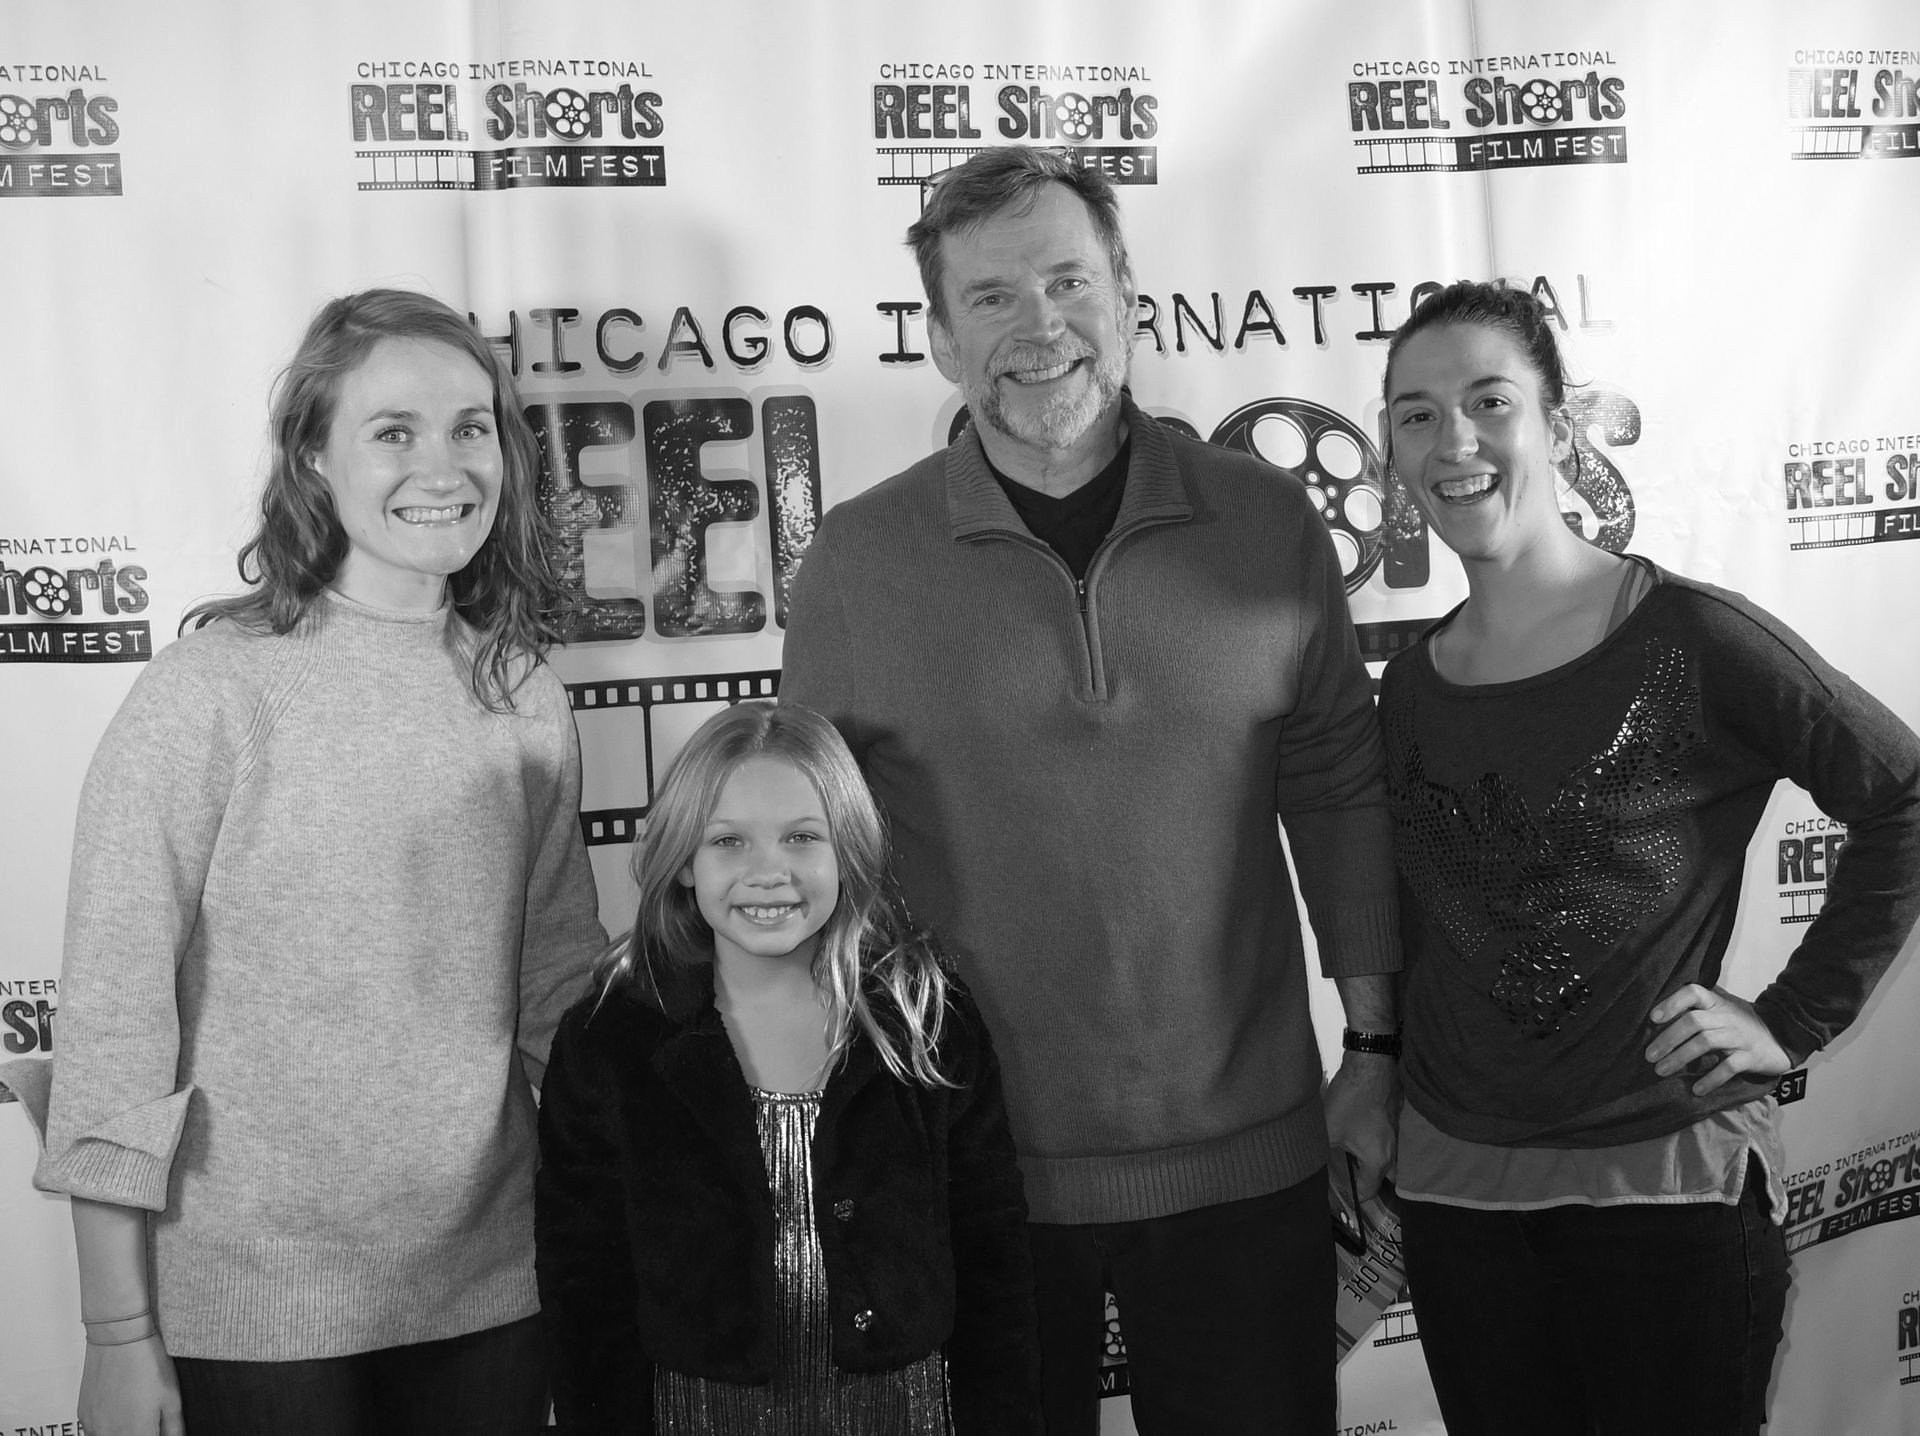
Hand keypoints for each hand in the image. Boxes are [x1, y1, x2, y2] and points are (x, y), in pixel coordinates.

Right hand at [78, 1332, 183, 1435]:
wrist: (119, 1337)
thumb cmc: (147, 1363)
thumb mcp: (172, 1397)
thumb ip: (173, 1428)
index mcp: (136, 1433)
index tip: (159, 1429)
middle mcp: (110, 1434)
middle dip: (140, 1433)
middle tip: (149, 1419)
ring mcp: (93, 1426)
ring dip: (124, 1432)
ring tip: (136, 1411)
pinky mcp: (83, 1415)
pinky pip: (95, 1430)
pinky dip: (108, 1426)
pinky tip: (121, 1407)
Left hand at [1324, 1052, 1399, 1202]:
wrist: (1371, 1064)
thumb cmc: (1350, 1100)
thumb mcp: (1329, 1129)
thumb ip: (1321, 1152)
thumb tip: (1312, 1167)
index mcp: (1378, 1160)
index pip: (1369, 1191)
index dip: (1352, 1195)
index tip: (1340, 1193)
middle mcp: (1394, 1151)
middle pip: (1384, 1178)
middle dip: (1369, 1181)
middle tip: (1349, 1176)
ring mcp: (1398, 1134)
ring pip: (1389, 1158)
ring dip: (1374, 1162)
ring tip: (1353, 1157)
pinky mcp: (1397, 1118)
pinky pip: (1390, 1141)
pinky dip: (1378, 1144)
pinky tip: (1361, 1135)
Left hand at [1646, 985, 1790, 1096]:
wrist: (1782, 1036)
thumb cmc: (1741, 1023)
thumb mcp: (1722, 1009)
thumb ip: (1698, 1008)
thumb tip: (1657, 1018)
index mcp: (1717, 1002)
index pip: (1693, 992)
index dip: (1672, 1002)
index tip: (1653, 1018)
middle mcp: (1727, 1016)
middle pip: (1693, 1022)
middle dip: (1668, 1039)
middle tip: (1649, 1056)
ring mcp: (1739, 1036)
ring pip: (1706, 1042)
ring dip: (1680, 1057)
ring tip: (1661, 1071)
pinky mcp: (1750, 1057)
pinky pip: (1728, 1067)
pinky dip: (1711, 1079)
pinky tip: (1696, 1089)